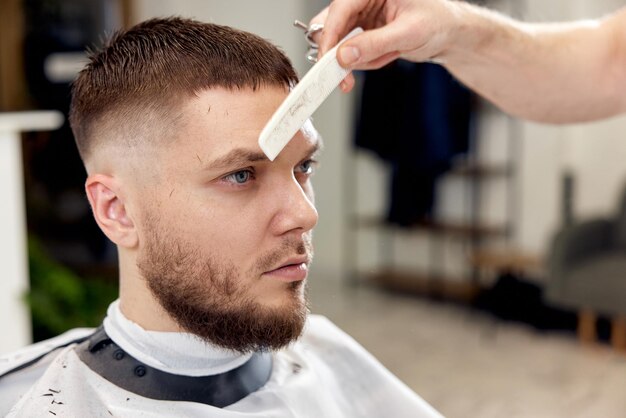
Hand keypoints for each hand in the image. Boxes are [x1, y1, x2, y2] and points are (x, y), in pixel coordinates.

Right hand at [310, 0, 460, 91]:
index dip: (330, 34)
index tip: (327, 58)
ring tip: (387, 56)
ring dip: (357, 58)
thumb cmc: (440, 21)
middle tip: (342, 74)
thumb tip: (344, 55)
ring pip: (339, 41)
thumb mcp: (409, 33)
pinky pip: (352, 51)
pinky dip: (366, 61)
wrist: (450, 35)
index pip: (340, 8)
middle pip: (331, 24)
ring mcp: (363, 16)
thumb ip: (375, 44)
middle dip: (337, 52)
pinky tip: (388, 55)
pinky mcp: (364, 32)